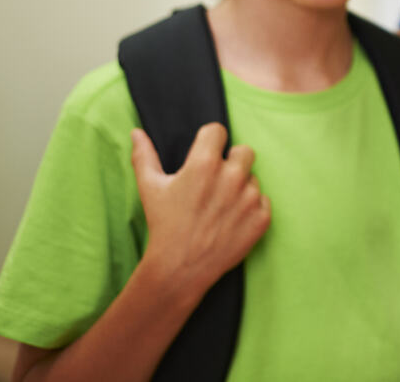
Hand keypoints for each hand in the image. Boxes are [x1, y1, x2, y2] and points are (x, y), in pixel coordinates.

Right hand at [131, 123, 270, 295]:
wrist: (180, 268)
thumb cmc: (164, 224)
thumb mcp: (150, 188)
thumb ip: (144, 156)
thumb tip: (137, 133)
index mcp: (205, 164)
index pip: (218, 131)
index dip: (209, 142)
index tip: (205, 154)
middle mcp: (232, 177)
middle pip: (244, 151)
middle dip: (231, 162)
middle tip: (215, 182)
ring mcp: (249, 198)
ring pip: (252, 178)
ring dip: (240, 187)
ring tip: (219, 207)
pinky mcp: (262, 218)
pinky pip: (262, 200)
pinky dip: (251, 208)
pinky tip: (231, 220)